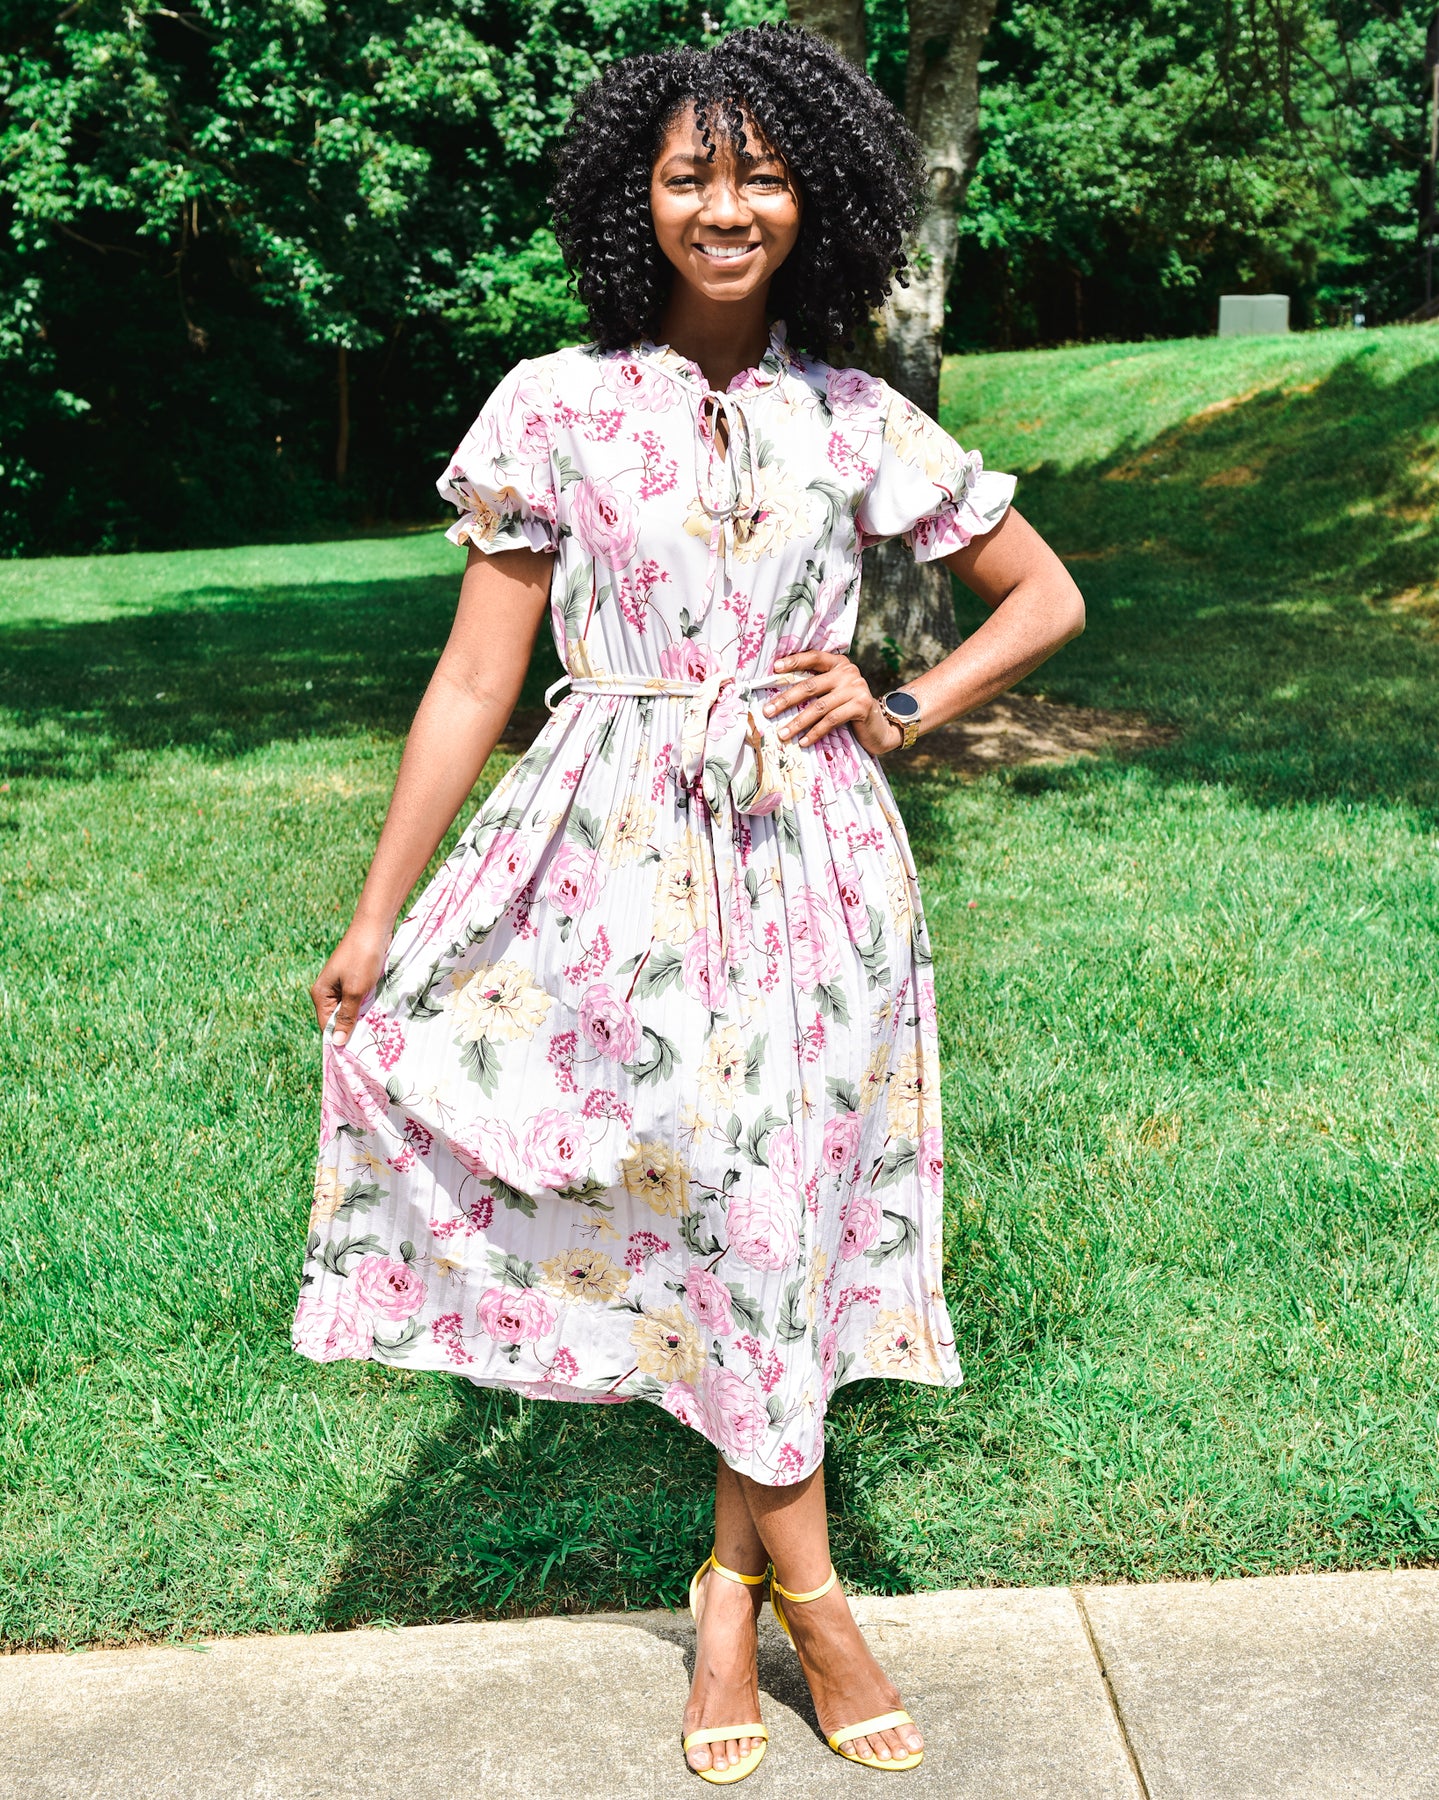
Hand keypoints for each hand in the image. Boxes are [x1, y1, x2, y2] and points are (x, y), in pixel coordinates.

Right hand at [310, 919, 389, 1046]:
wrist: (374, 928)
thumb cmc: (362, 959)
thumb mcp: (355, 991)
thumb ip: (347, 1016)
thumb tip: (337, 1042)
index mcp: (321, 994)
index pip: (326, 1026)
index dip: (339, 1039)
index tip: (354, 1055)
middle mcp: (328, 991)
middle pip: (338, 1019)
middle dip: (352, 1029)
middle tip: (370, 1044)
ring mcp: (342, 984)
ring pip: (350, 1009)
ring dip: (362, 1017)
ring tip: (376, 1030)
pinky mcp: (355, 979)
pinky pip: (359, 999)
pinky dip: (367, 1005)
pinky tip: (379, 1013)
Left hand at [763, 651, 904, 755]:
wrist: (878, 726)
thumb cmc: (848, 709)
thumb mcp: (833, 692)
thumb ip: (816, 686)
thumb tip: (779, 696)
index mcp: (839, 663)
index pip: (813, 657)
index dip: (794, 661)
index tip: (774, 669)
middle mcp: (848, 672)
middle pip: (810, 685)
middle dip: (786, 700)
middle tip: (768, 711)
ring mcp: (856, 688)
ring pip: (819, 706)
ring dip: (798, 722)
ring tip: (782, 733)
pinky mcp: (861, 706)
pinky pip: (832, 720)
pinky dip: (815, 732)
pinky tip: (804, 741)